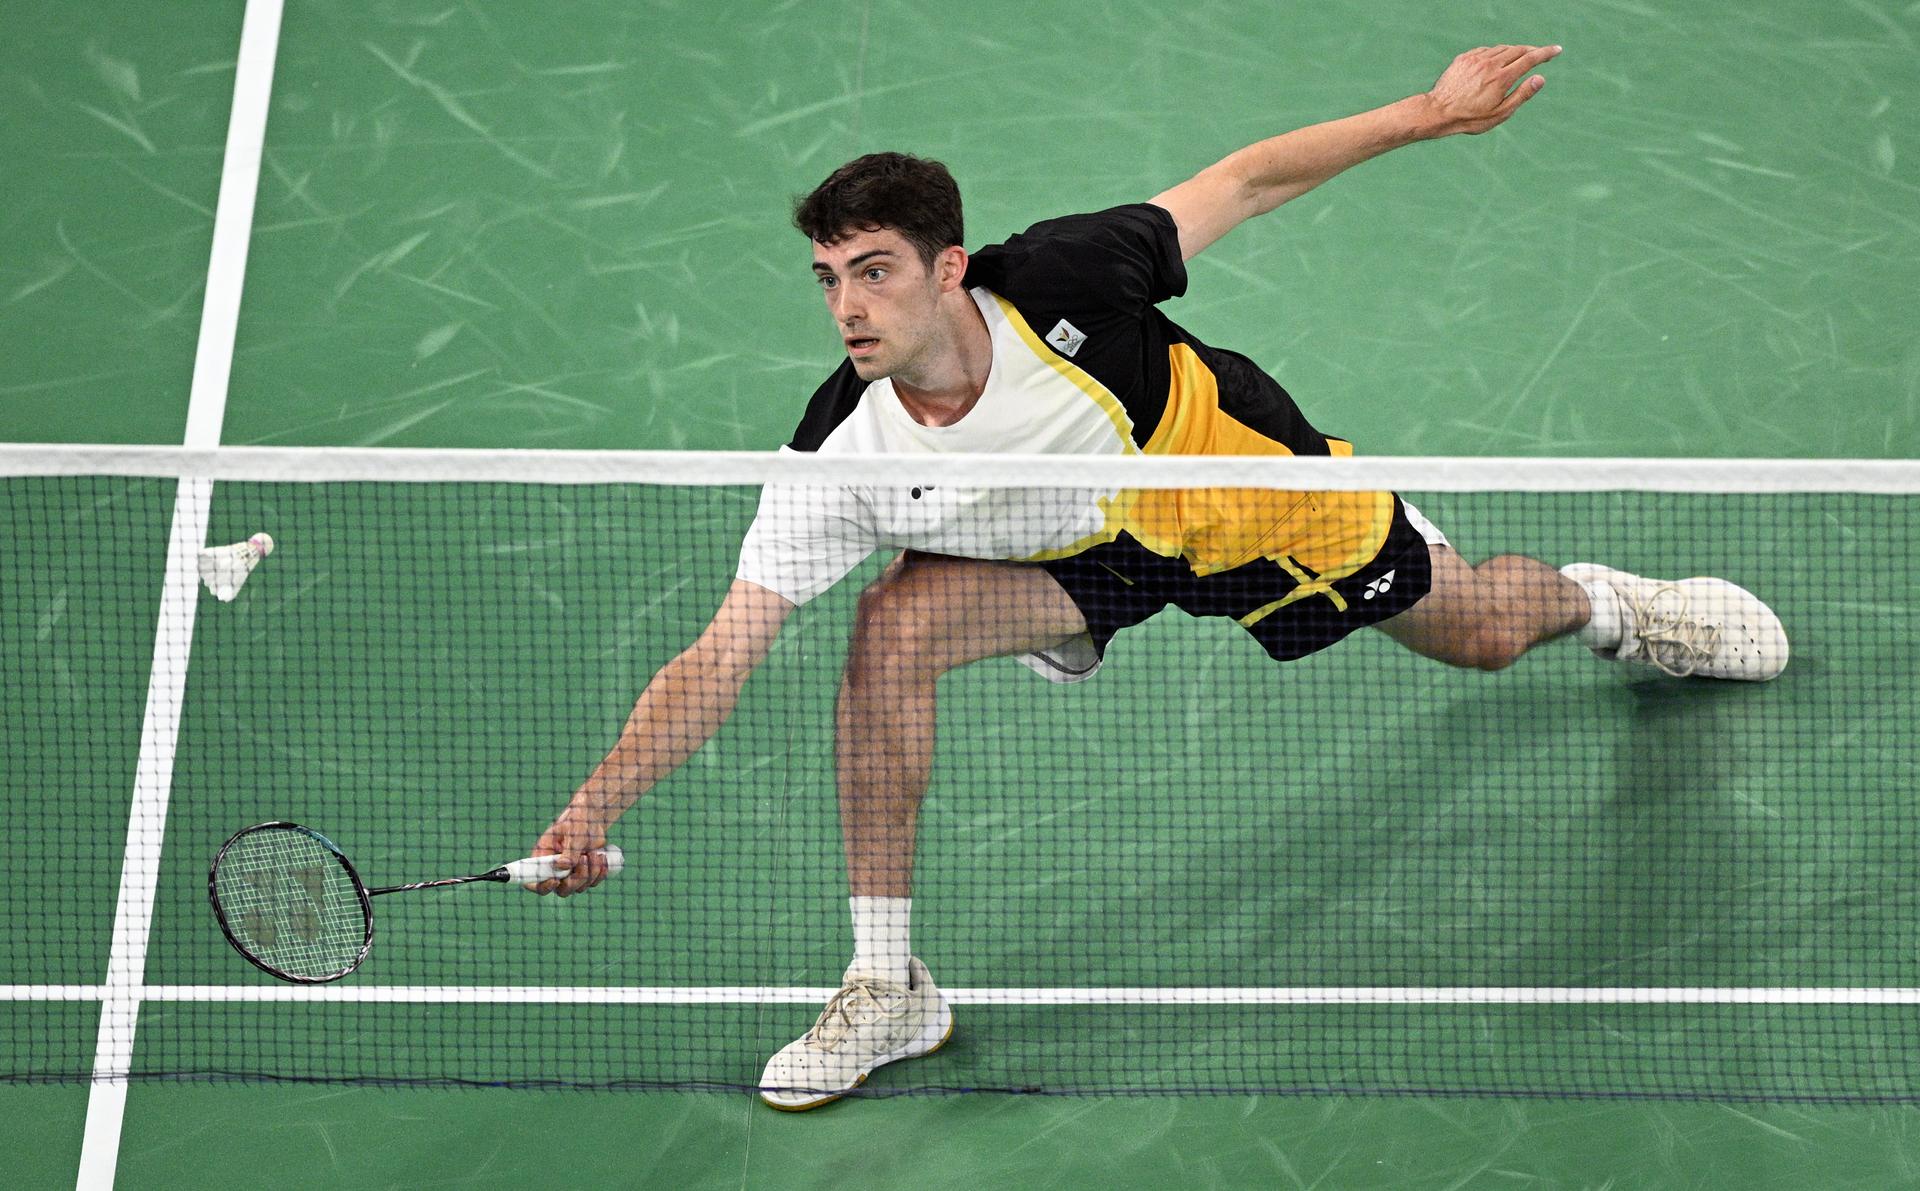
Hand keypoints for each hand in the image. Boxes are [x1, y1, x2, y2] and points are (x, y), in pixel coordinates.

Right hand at [527, 810, 611, 896]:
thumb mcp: (573, 832)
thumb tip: (563, 867)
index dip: (542, 886)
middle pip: (561, 889)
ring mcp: (570, 873)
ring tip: (594, 853)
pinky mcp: (584, 873)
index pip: (534, 880)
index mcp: (543, 857)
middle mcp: (555, 870)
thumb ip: (569, 850)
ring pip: (579, 887)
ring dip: (590, 873)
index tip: (555, 880)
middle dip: (576, 878)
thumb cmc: (577, 821)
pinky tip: (602, 859)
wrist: (592, 818)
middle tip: (585, 858)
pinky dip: (599, 874)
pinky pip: (592, 883)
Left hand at [1424, 44, 1561, 134]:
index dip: (1545, 53)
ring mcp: (1476, 58)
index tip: (1556, 50)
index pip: (1530, 59)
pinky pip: (1485, 51)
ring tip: (1519, 60)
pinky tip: (1496, 62)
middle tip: (1540, 55)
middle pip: (1518, 50)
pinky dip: (1495, 54)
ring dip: (1514, 52)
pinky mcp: (1464, 58)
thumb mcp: (1501, 113)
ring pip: (1502, 49)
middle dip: (1532, 51)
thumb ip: (1522, 94)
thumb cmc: (1470, 118)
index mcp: (1502, 77)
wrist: (1438, 112)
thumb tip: (1540, 78)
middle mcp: (1490, 63)